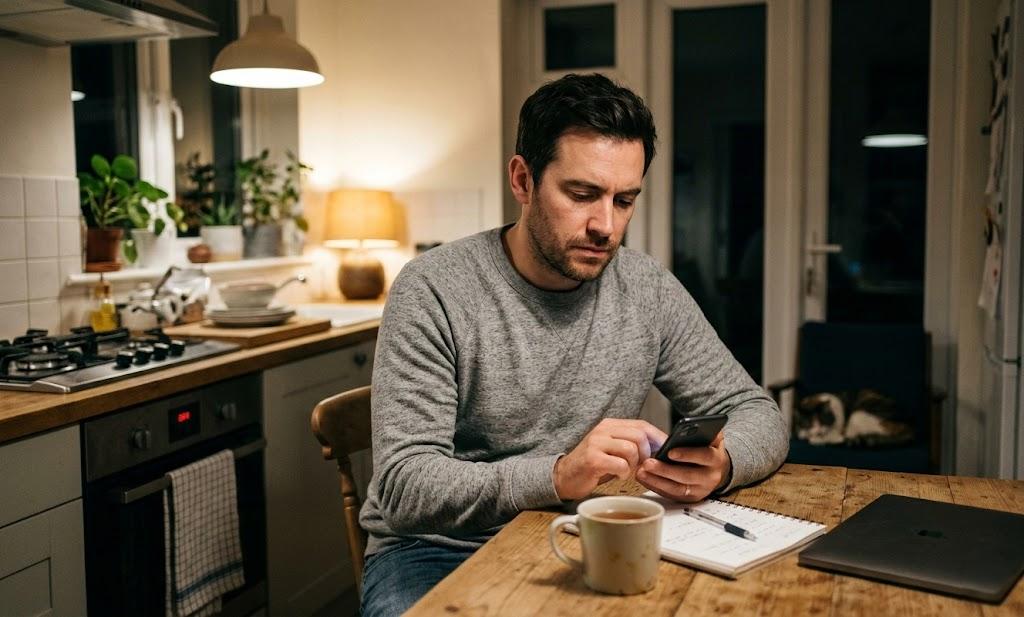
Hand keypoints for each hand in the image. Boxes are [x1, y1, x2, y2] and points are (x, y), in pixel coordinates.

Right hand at [553, 419, 667, 499]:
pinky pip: (620, 464)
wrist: (564, 476)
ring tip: (626, 471)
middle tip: (640, 465)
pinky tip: (618, 476)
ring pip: (631, 449)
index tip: (666, 449)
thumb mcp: (612, 448)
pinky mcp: (593, 459)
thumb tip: (659, 447)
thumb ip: (631, 443)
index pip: (642, 425)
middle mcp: (603, 430)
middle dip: (646, 454)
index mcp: (610, 425)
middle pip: (639, 435)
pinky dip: (624, 473)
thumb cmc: (593, 465)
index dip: (658, 437)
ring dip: (634, 465)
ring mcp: (596, 443)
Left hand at [635, 431, 731, 501]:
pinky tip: (644, 477)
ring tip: (642, 470)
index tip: (670, 451)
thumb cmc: (707, 448)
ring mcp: (700, 490)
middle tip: (648, 463)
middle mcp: (710, 477)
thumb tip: (692, 423)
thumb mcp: (711, 437)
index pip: (705, 456)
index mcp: (716, 459)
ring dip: (657, 480)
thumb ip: (705, 430)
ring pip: (677, 488)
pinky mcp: (689, 498)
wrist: (714, 468)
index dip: (687, 454)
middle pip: (687, 476)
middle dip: (666, 470)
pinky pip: (671, 494)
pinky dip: (655, 486)